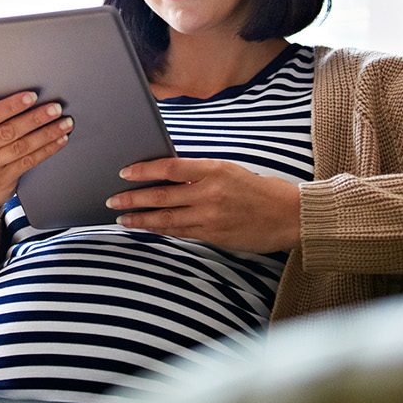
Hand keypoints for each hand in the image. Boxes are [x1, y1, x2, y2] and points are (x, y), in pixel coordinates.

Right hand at [0, 88, 74, 224]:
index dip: (11, 106)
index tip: (32, 96)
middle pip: (8, 131)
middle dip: (36, 118)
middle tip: (56, 108)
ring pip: (21, 146)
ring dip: (47, 133)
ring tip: (64, 123)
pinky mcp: (1, 180)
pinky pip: (28, 161)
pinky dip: (47, 149)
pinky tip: (59, 140)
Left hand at [108, 158, 301, 252]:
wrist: (289, 215)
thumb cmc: (260, 190)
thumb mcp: (230, 171)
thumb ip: (201, 174)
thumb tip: (168, 177)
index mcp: (214, 169)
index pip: (170, 167)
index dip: (144, 170)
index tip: (124, 172)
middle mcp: (210, 192)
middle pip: (162, 195)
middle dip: (133, 199)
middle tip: (113, 201)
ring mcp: (211, 216)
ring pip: (166, 217)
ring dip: (141, 219)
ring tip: (122, 219)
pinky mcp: (214, 235)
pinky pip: (180, 232)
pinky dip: (161, 229)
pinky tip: (147, 228)